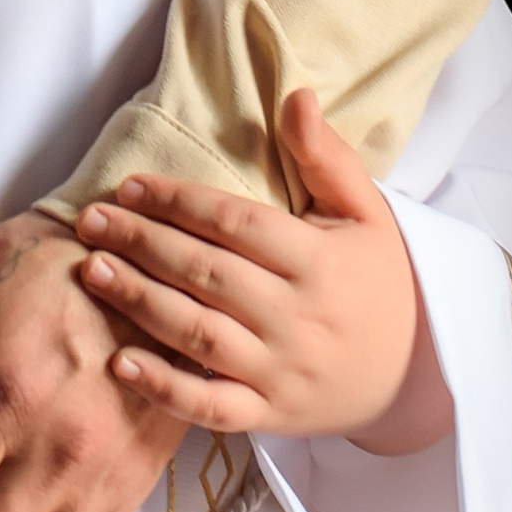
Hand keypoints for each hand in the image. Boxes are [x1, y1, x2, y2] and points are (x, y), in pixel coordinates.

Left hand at [74, 90, 454, 449]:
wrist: (420, 374)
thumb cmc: (382, 281)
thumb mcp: (368, 212)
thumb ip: (327, 156)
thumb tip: (296, 96)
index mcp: (320, 262)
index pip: (236, 224)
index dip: (179, 202)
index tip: (130, 187)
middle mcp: (298, 318)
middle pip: (206, 275)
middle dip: (142, 244)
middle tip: (90, 221)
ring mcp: (282, 372)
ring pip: (198, 336)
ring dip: (139, 303)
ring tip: (91, 272)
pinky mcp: (270, 415)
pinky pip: (210, 407)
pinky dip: (164, 389)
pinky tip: (120, 363)